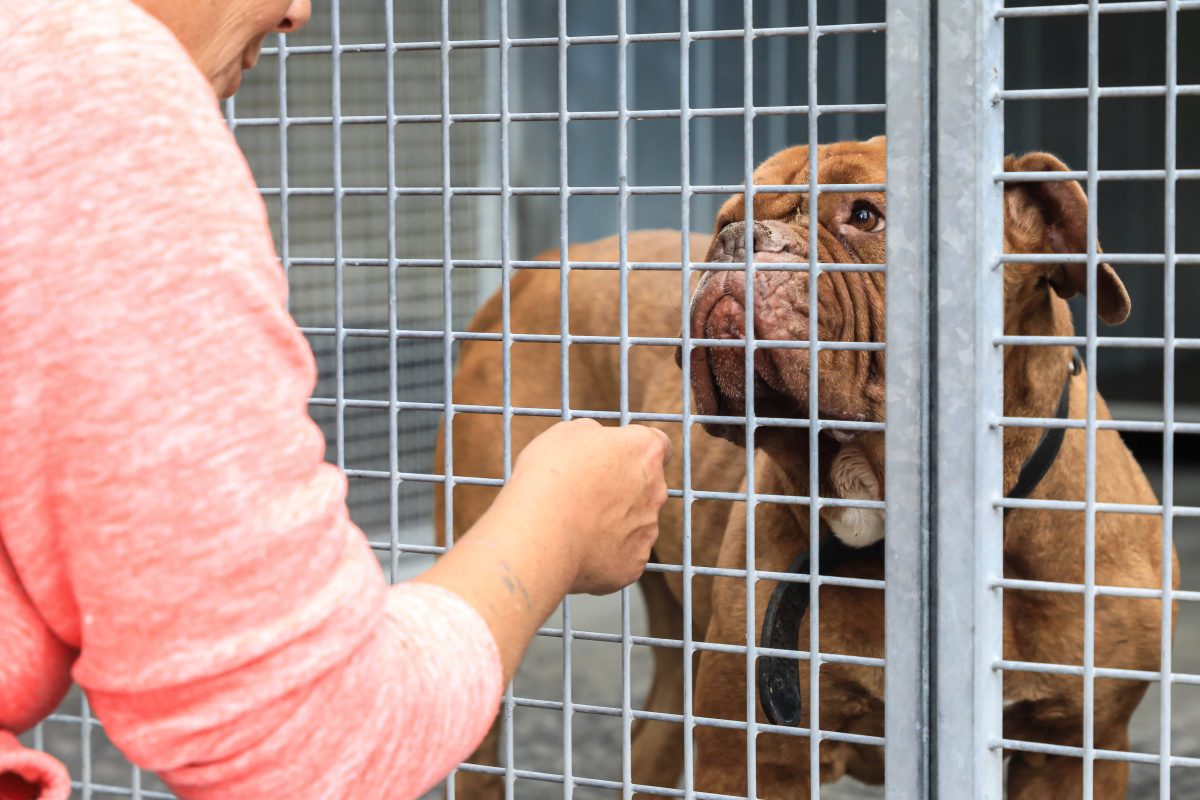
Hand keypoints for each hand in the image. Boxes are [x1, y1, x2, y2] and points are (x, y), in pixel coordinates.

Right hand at [505, 419, 671, 594]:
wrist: (539, 533)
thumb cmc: (549, 476)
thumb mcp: (566, 433)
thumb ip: (594, 434)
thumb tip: (598, 443)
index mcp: (645, 452)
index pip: (659, 445)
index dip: (636, 451)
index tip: (615, 458)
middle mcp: (656, 491)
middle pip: (646, 487)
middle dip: (623, 489)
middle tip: (585, 494)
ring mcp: (647, 531)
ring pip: (635, 523)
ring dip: (614, 522)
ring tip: (575, 525)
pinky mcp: (633, 565)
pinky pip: (622, 555)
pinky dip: (605, 553)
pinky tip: (577, 549)